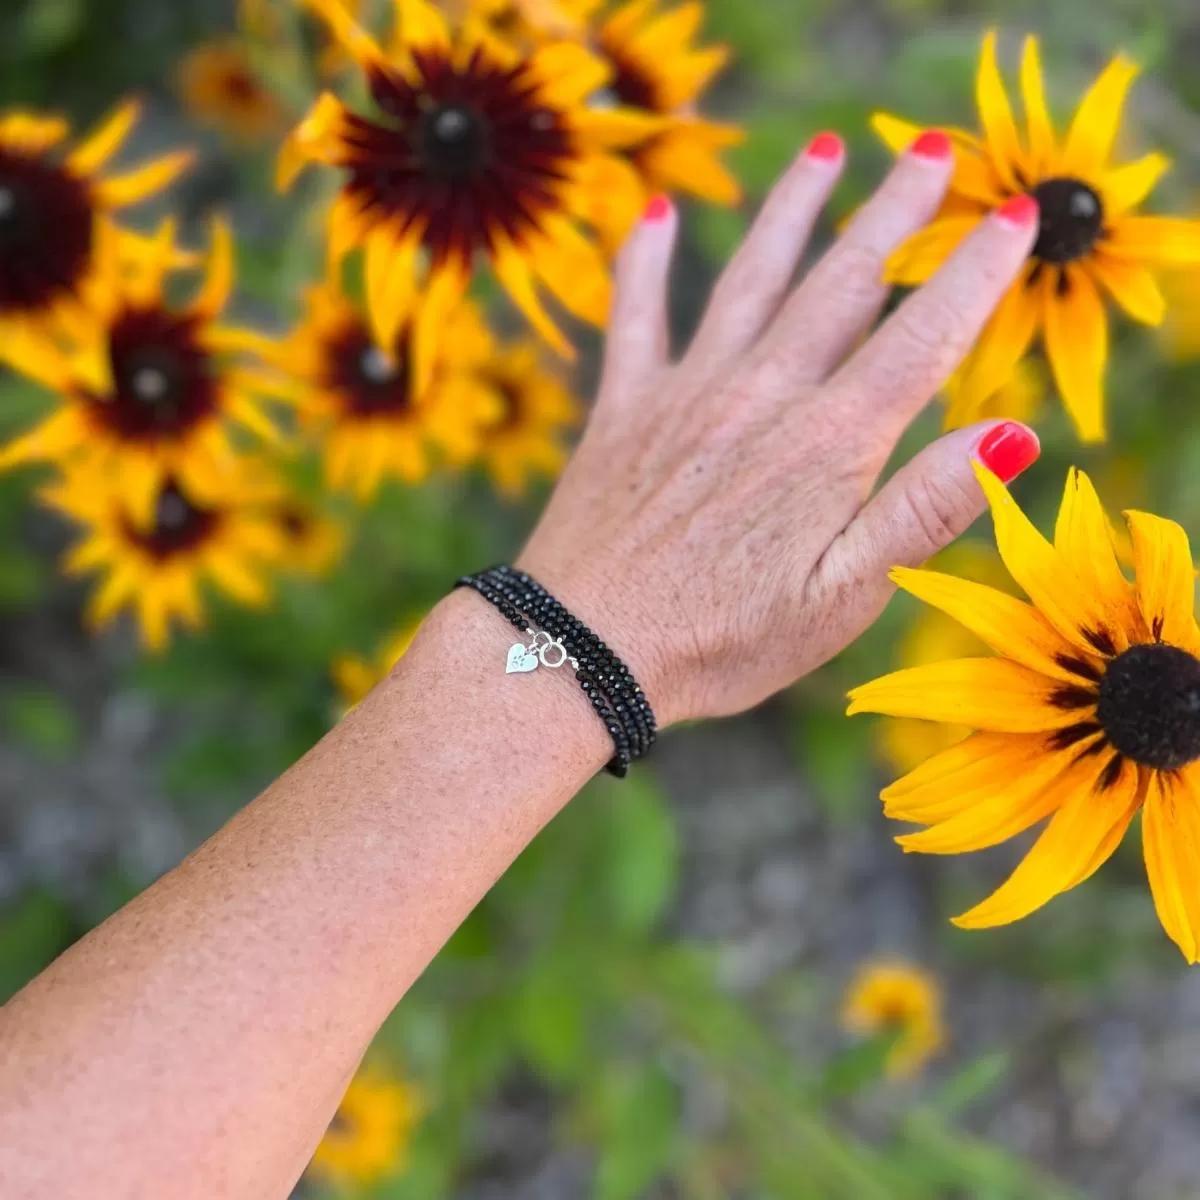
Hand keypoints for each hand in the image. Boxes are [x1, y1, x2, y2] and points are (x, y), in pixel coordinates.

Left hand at [518, 132, 1041, 726]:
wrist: (581, 650)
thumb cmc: (720, 641)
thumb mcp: (841, 598)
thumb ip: (922, 510)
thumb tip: (1010, 437)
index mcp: (828, 446)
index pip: (921, 338)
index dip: (973, 274)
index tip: (1011, 217)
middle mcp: (761, 397)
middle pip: (843, 283)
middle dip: (896, 212)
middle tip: (934, 153)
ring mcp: (687, 394)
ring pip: (752, 278)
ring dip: (791, 210)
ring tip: (824, 150)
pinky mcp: (624, 409)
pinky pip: (636, 315)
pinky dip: (645, 262)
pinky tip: (654, 216)